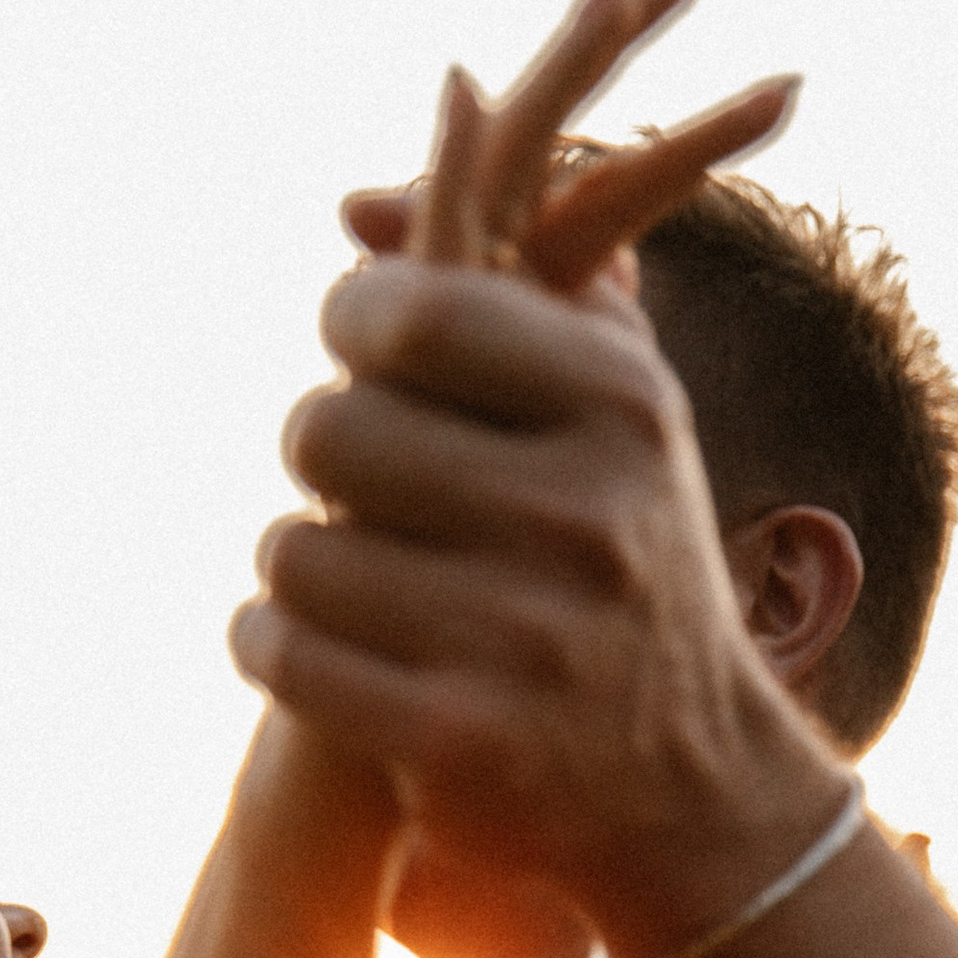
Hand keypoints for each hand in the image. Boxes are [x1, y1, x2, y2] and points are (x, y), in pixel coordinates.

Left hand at [230, 0, 832, 957]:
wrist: (689, 793)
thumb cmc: (629, 566)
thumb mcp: (617, 407)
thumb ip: (524, 274)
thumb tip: (388, 165)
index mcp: (622, 415)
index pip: (417, 313)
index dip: (356, 325)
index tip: (362, 354)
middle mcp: (585, 522)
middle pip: (331, 428)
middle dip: (320, 452)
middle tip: (349, 483)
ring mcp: (524, 643)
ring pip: (294, 546)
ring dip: (291, 559)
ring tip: (339, 575)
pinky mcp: (459, 747)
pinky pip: (285, 652)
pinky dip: (268, 642)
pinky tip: (298, 642)